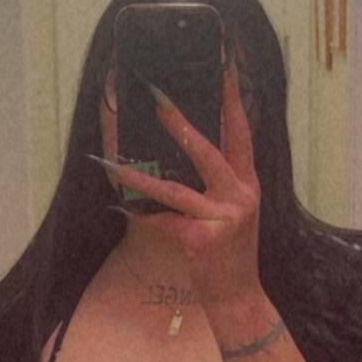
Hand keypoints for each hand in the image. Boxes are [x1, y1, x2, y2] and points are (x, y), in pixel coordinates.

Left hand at [105, 64, 261, 307]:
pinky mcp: (201, 240)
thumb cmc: (229, 248)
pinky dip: (139, 213)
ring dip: (142, 174)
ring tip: (115, 159)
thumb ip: (216, 178)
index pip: (242, 129)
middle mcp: (240, 194)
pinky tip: (117, 203)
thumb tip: (181, 140)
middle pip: (209, 149)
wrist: (238, 296)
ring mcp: (222, 217)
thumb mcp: (231, 208)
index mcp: (246, 180)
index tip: (224, 64)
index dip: (233, 96)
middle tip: (155, 96)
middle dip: (180, 123)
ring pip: (175, 188)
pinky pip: (161, 220)